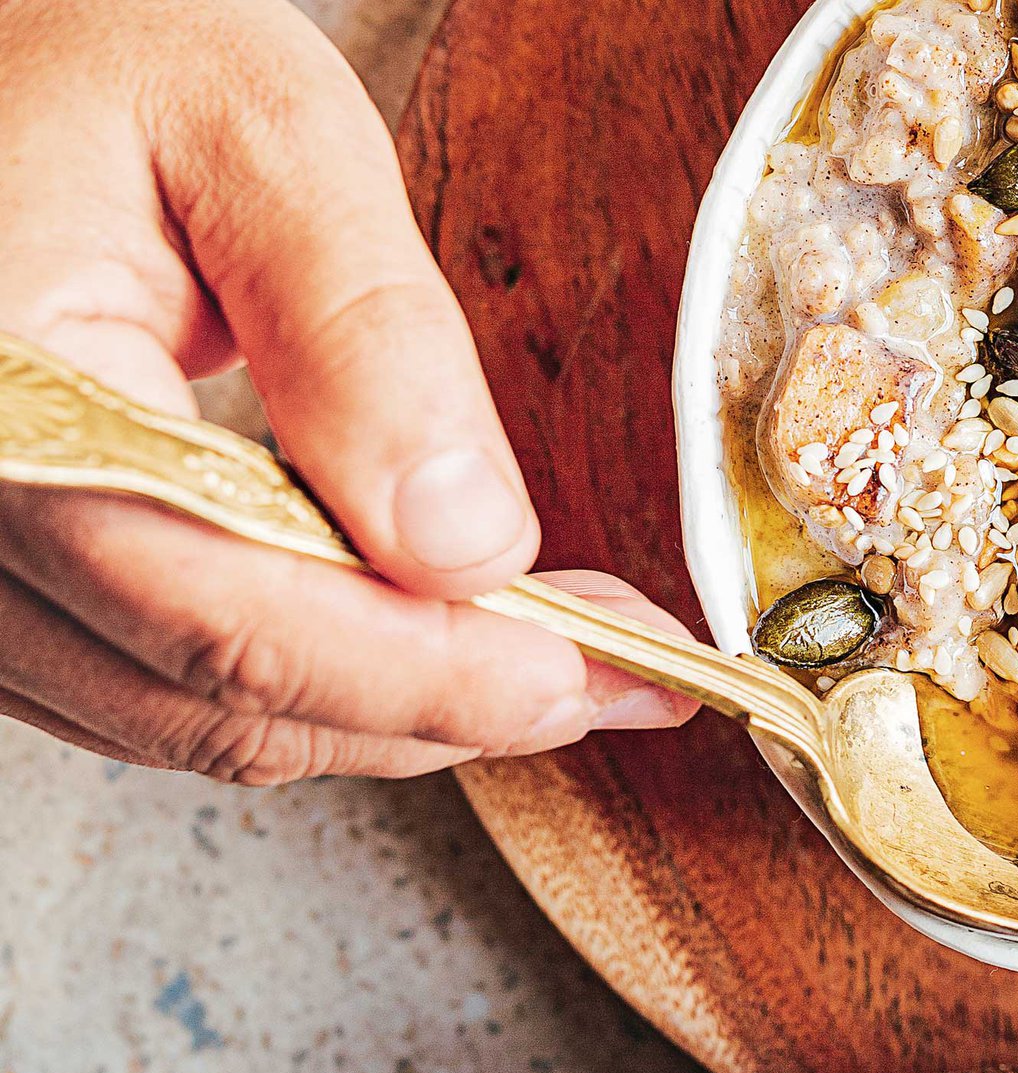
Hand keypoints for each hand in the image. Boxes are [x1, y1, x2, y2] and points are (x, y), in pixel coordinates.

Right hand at [0, 0, 697, 782]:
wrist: (1, 59)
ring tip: (547, 654)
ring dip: (388, 709)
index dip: (432, 677)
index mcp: (5, 401)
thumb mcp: (264, 137)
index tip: (589, 674)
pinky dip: (309, 679)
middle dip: (442, 706)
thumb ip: (365, 336)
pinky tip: (419, 635)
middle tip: (612, 673)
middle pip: (220, 695)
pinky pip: (158, 682)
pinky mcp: (10, 571)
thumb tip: (465, 541)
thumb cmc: (104, 53)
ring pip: (195, 717)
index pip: (230, 615)